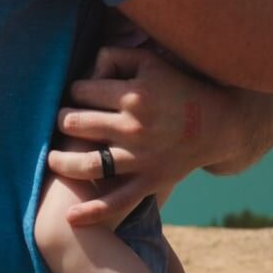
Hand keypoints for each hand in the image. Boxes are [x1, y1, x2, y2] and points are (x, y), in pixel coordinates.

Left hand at [46, 45, 223, 225]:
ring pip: (87, 164)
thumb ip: (116, 56)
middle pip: (77, 124)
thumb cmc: (178, 87)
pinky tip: (70, 216)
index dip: (75, 91)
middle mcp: (134, 128)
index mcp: (134, 95)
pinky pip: (116, 201)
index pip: (82, 91)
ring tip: (53, 158)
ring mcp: (141, 158)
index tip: (79, 94)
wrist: (218, 124)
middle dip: (63, 120)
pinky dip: (91, 212)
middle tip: (64, 121)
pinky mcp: (149, 182)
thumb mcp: (150, 61)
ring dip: (62, 161)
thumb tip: (86, 68)